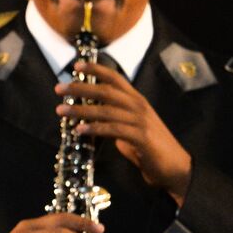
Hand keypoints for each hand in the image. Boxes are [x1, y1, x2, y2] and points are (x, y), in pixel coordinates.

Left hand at [56, 62, 192, 205]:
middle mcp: (138, 106)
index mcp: (136, 100)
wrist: (174, 166)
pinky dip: (95, 129)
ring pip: (106, 110)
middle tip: (59, 88)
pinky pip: (113, 130)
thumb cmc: (147, 147)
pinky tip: (79, 130)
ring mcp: (141, 121)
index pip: (115, 78)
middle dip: (81, 88)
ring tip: (61, 110)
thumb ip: (111, 117)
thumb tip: (86, 115)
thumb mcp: (128, 126)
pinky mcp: (141, 138)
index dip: (96, 69)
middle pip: (106, 91)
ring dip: (81, 110)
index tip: (76, 65)